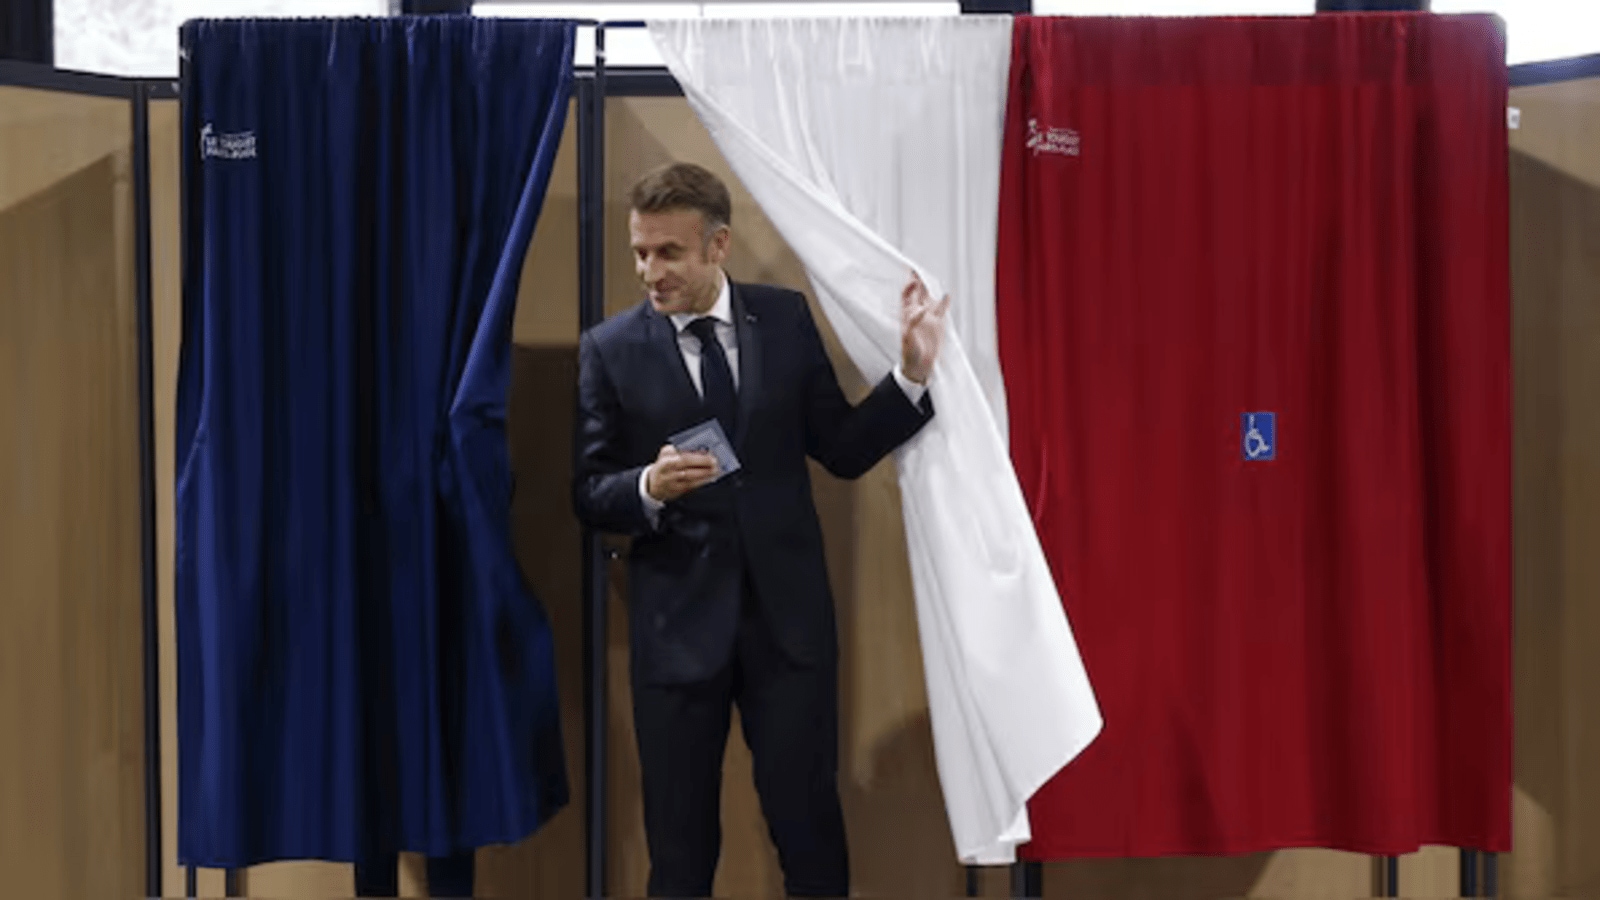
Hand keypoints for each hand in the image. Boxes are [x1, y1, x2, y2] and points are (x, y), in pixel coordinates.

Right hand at [645, 444, 718, 501]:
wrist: (653, 484)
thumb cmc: (662, 466)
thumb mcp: (665, 454)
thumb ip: (677, 449)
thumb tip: (695, 448)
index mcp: (665, 461)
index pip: (682, 458)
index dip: (696, 457)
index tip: (707, 454)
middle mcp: (668, 473)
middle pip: (687, 469)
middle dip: (703, 465)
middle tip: (714, 462)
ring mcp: (672, 484)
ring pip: (690, 479)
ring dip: (704, 475)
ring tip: (714, 470)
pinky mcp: (677, 492)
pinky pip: (691, 487)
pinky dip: (701, 483)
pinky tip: (708, 479)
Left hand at [900, 270, 949, 384]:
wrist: (919, 368)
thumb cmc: (909, 355)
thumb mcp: (908, 339)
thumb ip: (913, 323)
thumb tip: (920, 310)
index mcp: (906, 316)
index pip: (906, 295)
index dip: (908, 286)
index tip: (913, 277)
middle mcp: (917, 314)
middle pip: (917, 293)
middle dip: (917, 280)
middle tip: (916, 267)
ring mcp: (928, 318)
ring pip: (929, 298)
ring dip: (929, 288)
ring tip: (930, 276)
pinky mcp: (938, 325)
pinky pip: (942, 310)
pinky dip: (944, 302)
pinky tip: (946, 294)